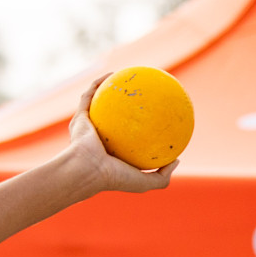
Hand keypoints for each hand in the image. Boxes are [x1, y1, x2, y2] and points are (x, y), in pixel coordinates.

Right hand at [66, 74, 178, 195]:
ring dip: (109, 91)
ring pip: (99, 104)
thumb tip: (176, 160)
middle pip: (113, 119)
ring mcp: (88, 128)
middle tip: (141, 96)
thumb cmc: (114, 178)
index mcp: (112, 155)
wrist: (85, 171)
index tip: (155, 119)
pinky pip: (89, 96)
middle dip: (125, 107)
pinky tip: (113, 74)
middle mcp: (99, 141)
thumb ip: (162, 176)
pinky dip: (99, 84)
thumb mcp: (145, 182)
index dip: (140, 130)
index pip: (127, 141)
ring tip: (125, 79)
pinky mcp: (79, 118)